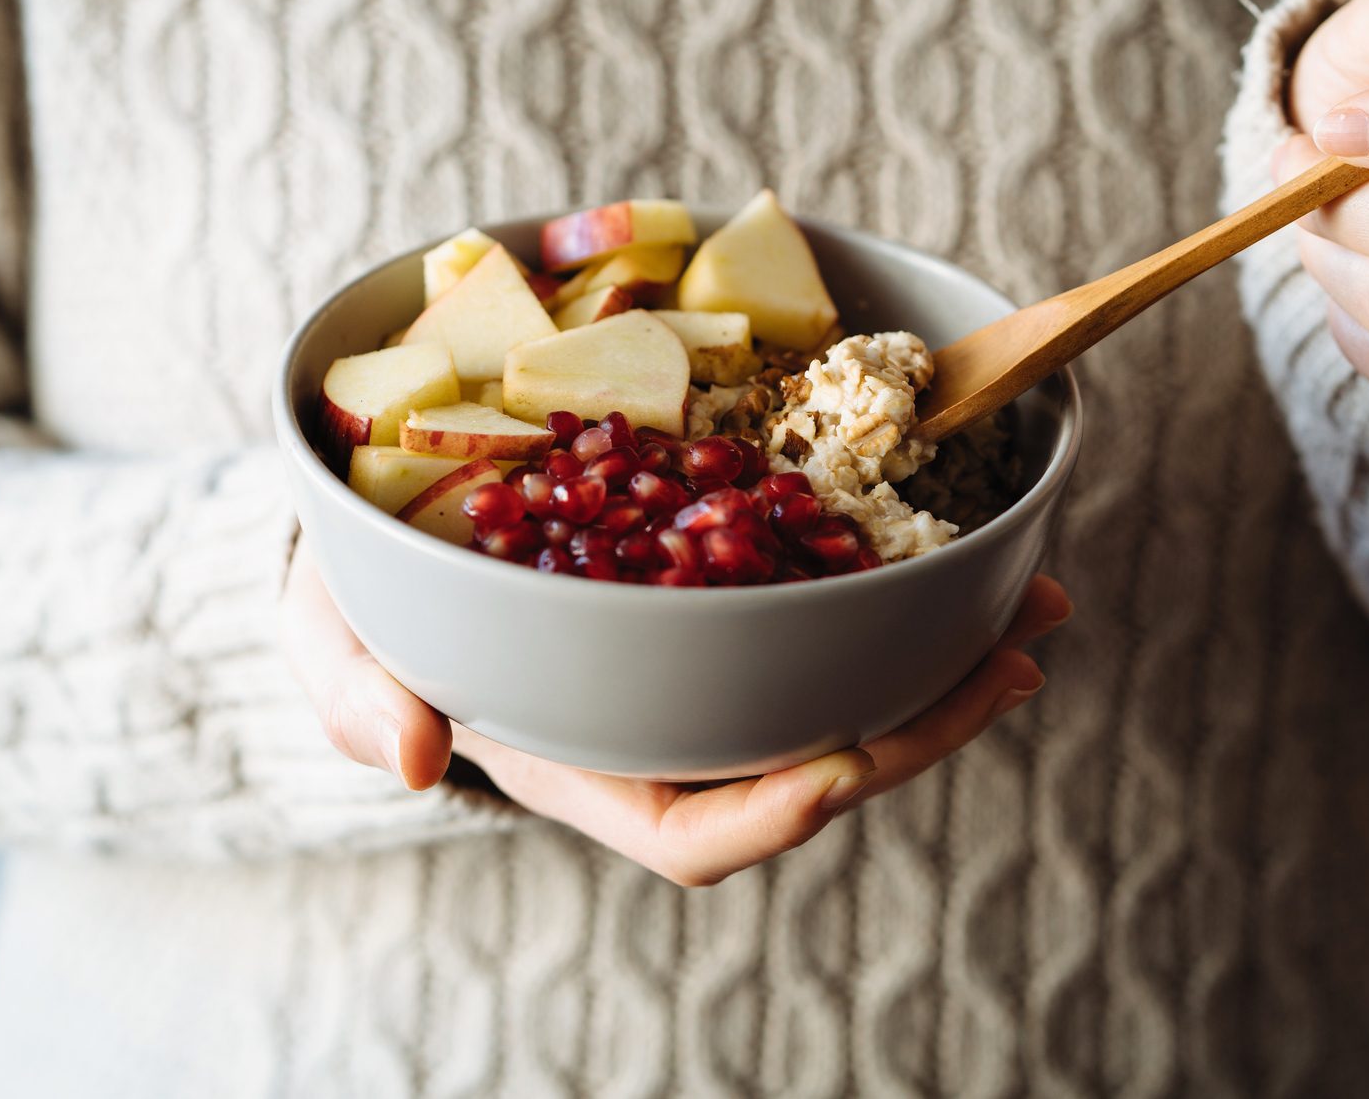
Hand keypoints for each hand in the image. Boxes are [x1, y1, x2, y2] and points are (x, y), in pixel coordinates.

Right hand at [282, 537, 1069, 885]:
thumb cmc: (361, 605)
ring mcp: (706, 665)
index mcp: (583, 759)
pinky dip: (909, 586)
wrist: (389, 538)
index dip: (767, 815)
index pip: (687, 831)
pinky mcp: (729, 592)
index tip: (841, 768)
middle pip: (807, 763)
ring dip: (947, 658)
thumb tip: (404, 755)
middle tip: (1014, 664)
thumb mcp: (333, 639)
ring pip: (843, 689)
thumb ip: (354, 695)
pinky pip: (832, 608)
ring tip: (1034, 604)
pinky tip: (977, 548)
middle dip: (917, 731)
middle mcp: (666, 726)